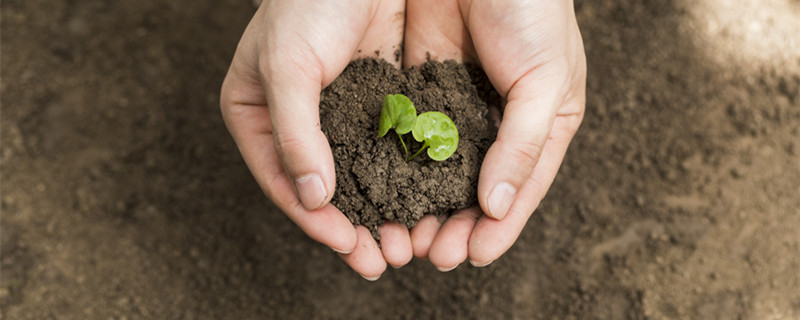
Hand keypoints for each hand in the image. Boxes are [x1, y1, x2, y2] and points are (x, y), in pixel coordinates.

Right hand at [220, 0, 406, 279]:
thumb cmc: (307, 3)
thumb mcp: (288, 68)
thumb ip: (295, 134)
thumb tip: (312, 196)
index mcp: (256, 115)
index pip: (283, 180)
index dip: (313, 219)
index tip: (347, 246)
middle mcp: (295, 122)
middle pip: (322, 188)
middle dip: (352, 227)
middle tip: (382, 262)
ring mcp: (337, 114)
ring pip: (358, 175)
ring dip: (381, 210)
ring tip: (406, 245)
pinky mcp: (375, 101)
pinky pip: (388, 148)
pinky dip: (403, 178)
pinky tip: (424, 202)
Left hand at [403, 0, 585, 269]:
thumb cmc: (534, 9)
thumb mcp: (547, 79)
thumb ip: (523, 143)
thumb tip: (498, 205)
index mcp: (542, 124)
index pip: (520, 188)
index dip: (499, 226)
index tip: (471, 255)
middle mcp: (500, 123)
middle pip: (476, 187)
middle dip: (455, 223)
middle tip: (432, 254)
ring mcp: (459, 107)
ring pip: (439, 170)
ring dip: (423, 204)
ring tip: (405, 235)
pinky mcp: (423, 87)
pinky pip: (411, 134)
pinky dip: (399, 165)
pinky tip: (383, 190)